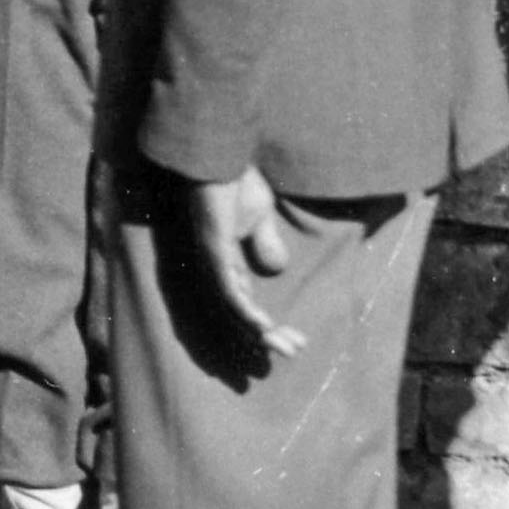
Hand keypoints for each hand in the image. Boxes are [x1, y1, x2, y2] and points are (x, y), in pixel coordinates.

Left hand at [169, 169, 299, 374]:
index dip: (268, 326)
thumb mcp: (258, 217)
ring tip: (284, 347)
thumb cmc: (235, 182)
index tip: (296, 340)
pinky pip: (228, 290)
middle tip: (292, 353)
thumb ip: (264, 242)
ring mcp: (212, 261)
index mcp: (227, 263)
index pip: (245, 305)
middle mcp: (216, 268)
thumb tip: (276, 268)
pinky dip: (246, 312)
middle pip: (237, 315)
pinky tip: (264, 327)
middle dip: (265, 338)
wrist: (221, 156)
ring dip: (259, 332)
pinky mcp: (213, 252)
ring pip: (233, 310)